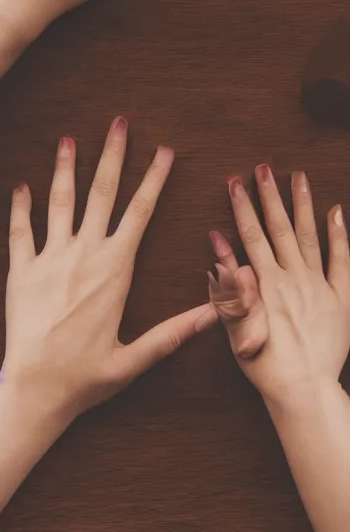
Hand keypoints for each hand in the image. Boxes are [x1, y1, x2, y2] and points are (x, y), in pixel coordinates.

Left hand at [4, 117, 215, 418]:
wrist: (34, 388)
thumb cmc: (87, 376)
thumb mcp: (136, 358)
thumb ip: (174, 332)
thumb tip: (213, 313)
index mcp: (115, 269)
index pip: (140, 212)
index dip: (154, 179)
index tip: (164, 151)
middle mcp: (84, 254)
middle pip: (101, 193)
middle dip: (112, 155)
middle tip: (118, 123)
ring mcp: (49, 258)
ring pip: (60, 202)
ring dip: (64, 169)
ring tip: (68, 140)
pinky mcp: (21, 270)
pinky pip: (19, 230)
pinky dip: (19, 207)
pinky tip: (20, 186)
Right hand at [208, 166, 349, 406]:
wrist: (304, 391)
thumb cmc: (265, 365)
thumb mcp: (235, 329)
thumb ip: (227, 290)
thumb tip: (220, 255)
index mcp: (267, 284)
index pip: (251, 236)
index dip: (242, 207)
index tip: (234, 183)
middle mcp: (294, 278)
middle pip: (280, 228)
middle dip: (269, 196)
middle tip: (263, 168)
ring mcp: (320, 287)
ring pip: (311, 236)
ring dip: (303, 205)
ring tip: (299, 176)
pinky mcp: (342, 300)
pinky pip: (343, 262)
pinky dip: (340, 236)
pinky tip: (336, 212)